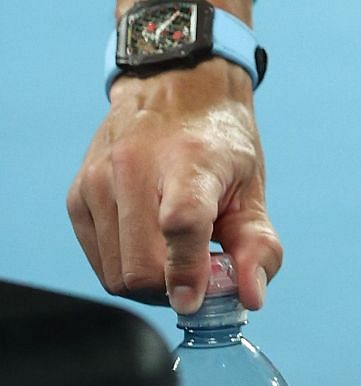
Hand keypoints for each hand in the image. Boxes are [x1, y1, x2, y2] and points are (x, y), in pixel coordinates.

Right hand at [67, 59, 280, 314]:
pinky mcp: (77, 196)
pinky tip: (149, 242)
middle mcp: (133, 167)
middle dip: (171, 288)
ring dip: (148, 283)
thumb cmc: (217, 140)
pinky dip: (125, 266)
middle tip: (196, 276)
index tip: (196, 299)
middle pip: (139, 268)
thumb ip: (256, 244)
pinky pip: (99, 261)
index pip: (180, 224)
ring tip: (174, 256)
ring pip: (115, 275)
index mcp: (187, 160)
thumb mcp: (250, 184)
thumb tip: (251, 297)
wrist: (175, 86)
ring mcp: (98, 181)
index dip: (187, 271)